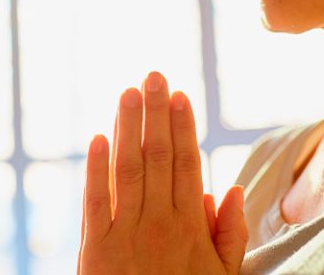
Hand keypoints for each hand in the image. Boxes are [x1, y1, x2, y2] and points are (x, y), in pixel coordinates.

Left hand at [77, 71, 247, 274]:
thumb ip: (229, 233)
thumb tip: (229, 186)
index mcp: (189, 225)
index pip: (186, 163)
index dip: (183, 126)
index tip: (181, 95)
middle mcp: (157, 222)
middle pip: (157, 156)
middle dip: (155, 113)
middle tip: (154, 75)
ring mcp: (123, 232)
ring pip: (127, 169)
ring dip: (128, 128)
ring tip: (129, 92)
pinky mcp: (94, 248)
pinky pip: (94, 202)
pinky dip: (94, 169)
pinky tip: (97, 138)